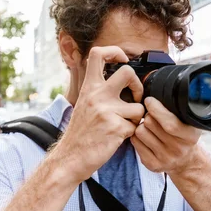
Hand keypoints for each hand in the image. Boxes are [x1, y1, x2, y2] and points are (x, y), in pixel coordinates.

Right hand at [51, 46, 144, 182]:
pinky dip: (133, 133)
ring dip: (137, 118)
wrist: (70, 158)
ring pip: (139, 106)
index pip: (98, 54)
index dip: (114, 52)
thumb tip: (116, 78)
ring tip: (125, 125)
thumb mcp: (83, 104)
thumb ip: (98, 90)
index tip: (122, 60)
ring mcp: (106, 111)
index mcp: (89, 87)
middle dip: (138, 85)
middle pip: (127, 72)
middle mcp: (97, 95)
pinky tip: (120, 137)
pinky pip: (137, 126)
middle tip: (135, 98)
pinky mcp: (116, 128)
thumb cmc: (80, 134)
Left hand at [130, 97, 201, 178]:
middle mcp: (178, 149)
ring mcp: (164, 158)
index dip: (156, 109)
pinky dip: (137, 136)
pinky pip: (135, 142)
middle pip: (150, 124)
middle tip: (152, 116)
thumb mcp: (190, 123)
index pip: (169, 122)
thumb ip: (178, 111)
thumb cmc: (184, 137)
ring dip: (141, 126)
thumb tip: (159, 94)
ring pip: (140, 132)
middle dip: (148, 115)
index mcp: (189, 136)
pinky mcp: (152, 164)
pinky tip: (146, 137)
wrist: (186, 162)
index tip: (149, 100)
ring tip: (150, 127)